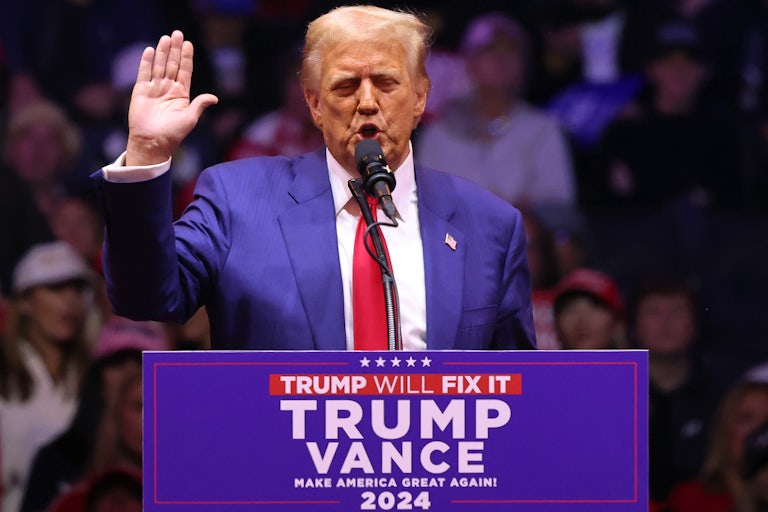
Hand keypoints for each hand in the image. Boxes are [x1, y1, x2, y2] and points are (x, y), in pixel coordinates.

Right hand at [126, 30, 217, 165]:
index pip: (185, 71)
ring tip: (166, 38)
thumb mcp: (190, 119)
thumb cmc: (173, 134)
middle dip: (175, 50)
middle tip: (177, 34)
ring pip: (159, 66)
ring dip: (163, 52)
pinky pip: (144, 73)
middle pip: (172, 65)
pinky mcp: (141, 91)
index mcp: (181, 95)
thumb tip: (214, 98)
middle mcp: (168, 89)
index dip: (186, 58)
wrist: (152, 142)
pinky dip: (147, 62)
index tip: (188, 44)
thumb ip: (200, 105)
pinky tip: (151, 50)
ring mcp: (154, 89)